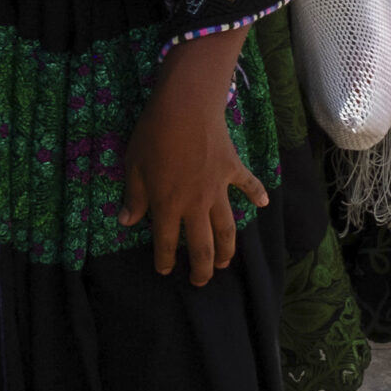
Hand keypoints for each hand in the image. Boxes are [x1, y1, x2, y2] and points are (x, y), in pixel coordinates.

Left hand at [120, 31, 268, 285]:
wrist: (185, 109)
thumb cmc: (153, 136)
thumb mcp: (133, 166)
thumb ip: (133, 196)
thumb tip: (127, 222)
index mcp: (169, 205)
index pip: (167, 242)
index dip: (165, 260)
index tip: (164, 271)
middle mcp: (196, 205)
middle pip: (202, 247)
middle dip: (202, 268)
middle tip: (201, 281)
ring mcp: (218, 190)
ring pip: (227, 229)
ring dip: (227, 249)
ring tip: (224, 263)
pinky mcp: (233, 171)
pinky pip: (248, 186)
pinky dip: (257, 195)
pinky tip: (263, 204)